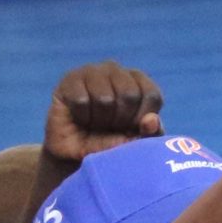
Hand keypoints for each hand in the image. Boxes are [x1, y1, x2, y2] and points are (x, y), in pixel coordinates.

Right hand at [44, 60, 164, 163]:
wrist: (74, 151)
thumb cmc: (110, 142)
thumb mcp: (136, 142)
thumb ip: (150, 133)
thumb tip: (151, 120)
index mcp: (139, 81)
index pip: (151, 95)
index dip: (142, 119)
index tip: (131, 129)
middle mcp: (116, 70)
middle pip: (129, 95)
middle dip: (120, 121)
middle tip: (110, 127)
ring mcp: (92, 71)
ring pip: (105, 99)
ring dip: (100, 120)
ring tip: (95, 123)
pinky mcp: (70, 79)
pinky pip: (81, 101)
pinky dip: (82, 117)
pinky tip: (80, 117)